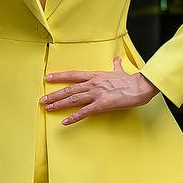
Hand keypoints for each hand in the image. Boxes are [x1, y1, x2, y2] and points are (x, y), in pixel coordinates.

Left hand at [40, 56, 159, 124]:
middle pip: (69, 89)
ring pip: (73, 99)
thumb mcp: (120, 71)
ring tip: (48, 109)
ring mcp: (96, 94)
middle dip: (54, 95)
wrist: (140, 86)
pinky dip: (73, 117)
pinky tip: (65, 122)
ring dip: (59, 104)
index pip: (73, 75)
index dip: (59, 76)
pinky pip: (84, 112)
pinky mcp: (101, 104)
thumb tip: (115, 60)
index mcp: (95, 76)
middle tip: (42, 100)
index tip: (48, 77)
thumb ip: (115, 66)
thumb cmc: (130, 80)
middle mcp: (92, 84)